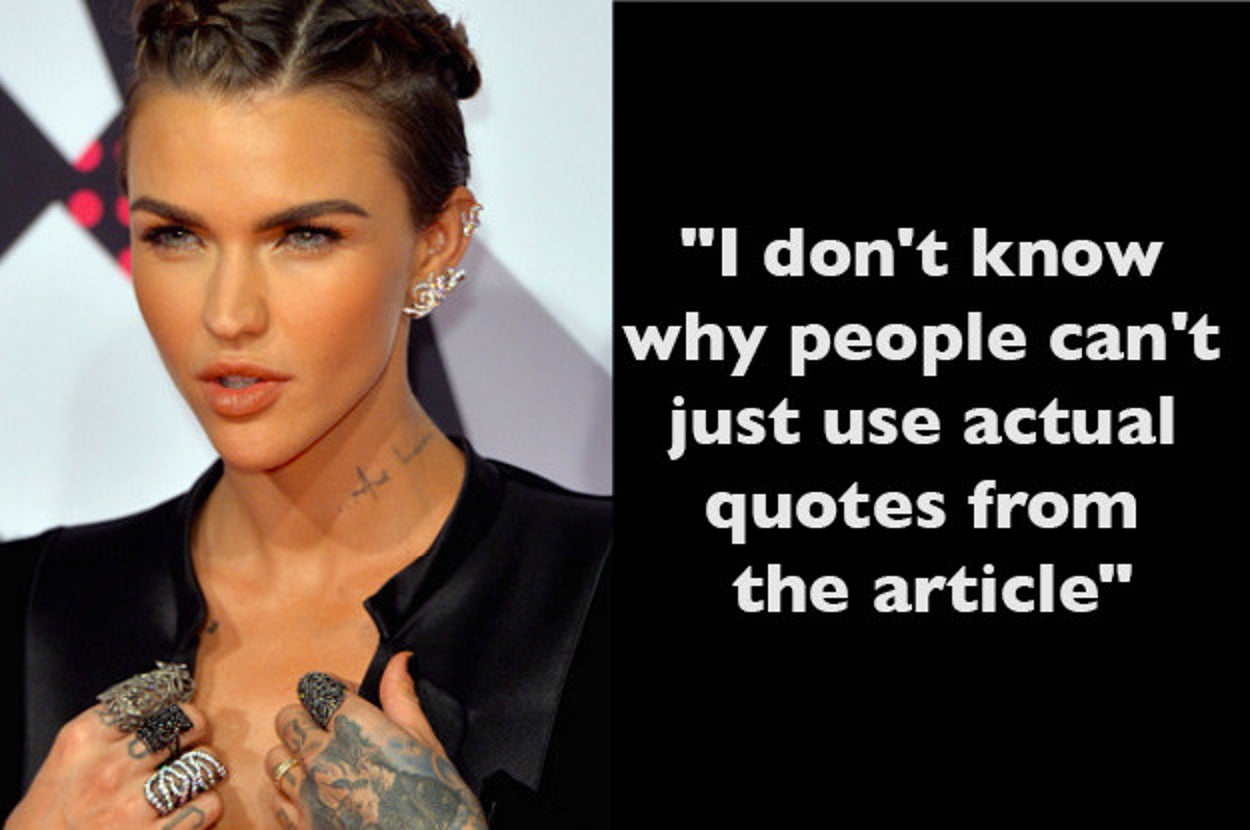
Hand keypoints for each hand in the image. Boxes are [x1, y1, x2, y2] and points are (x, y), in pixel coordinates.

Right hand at [6, 702, 221, 828]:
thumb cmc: (50, 818)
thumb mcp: (66, 762)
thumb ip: (106, 733)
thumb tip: (158, 708)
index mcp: (83, 740)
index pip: (149, 696)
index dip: (170, 701)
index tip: (174, 710)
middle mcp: (109, 768)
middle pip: (186, 723)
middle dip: (196, 730)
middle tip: (193, 740)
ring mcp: (131, 805)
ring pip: (204, 762)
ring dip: (205, 769)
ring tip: (193, 777)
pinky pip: (208, 805)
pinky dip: (207, 805)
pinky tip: (190, 808)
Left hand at [267, 653, 486, 828]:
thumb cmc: (439, 804)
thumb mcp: (427, 743)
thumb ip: (402, 698)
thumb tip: (400, 661)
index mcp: (356, 728)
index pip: (316, 687)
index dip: (331, 689)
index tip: (346, 698)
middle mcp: (323, 757)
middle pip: (287, 718)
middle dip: (306, 717)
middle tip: (332, 729)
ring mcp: (308, 795)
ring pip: (275, 758)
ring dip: (294, 755)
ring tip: (323, 764)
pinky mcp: (302, 828)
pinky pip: (276, 800)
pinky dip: (290, 794)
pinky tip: (317, 796)